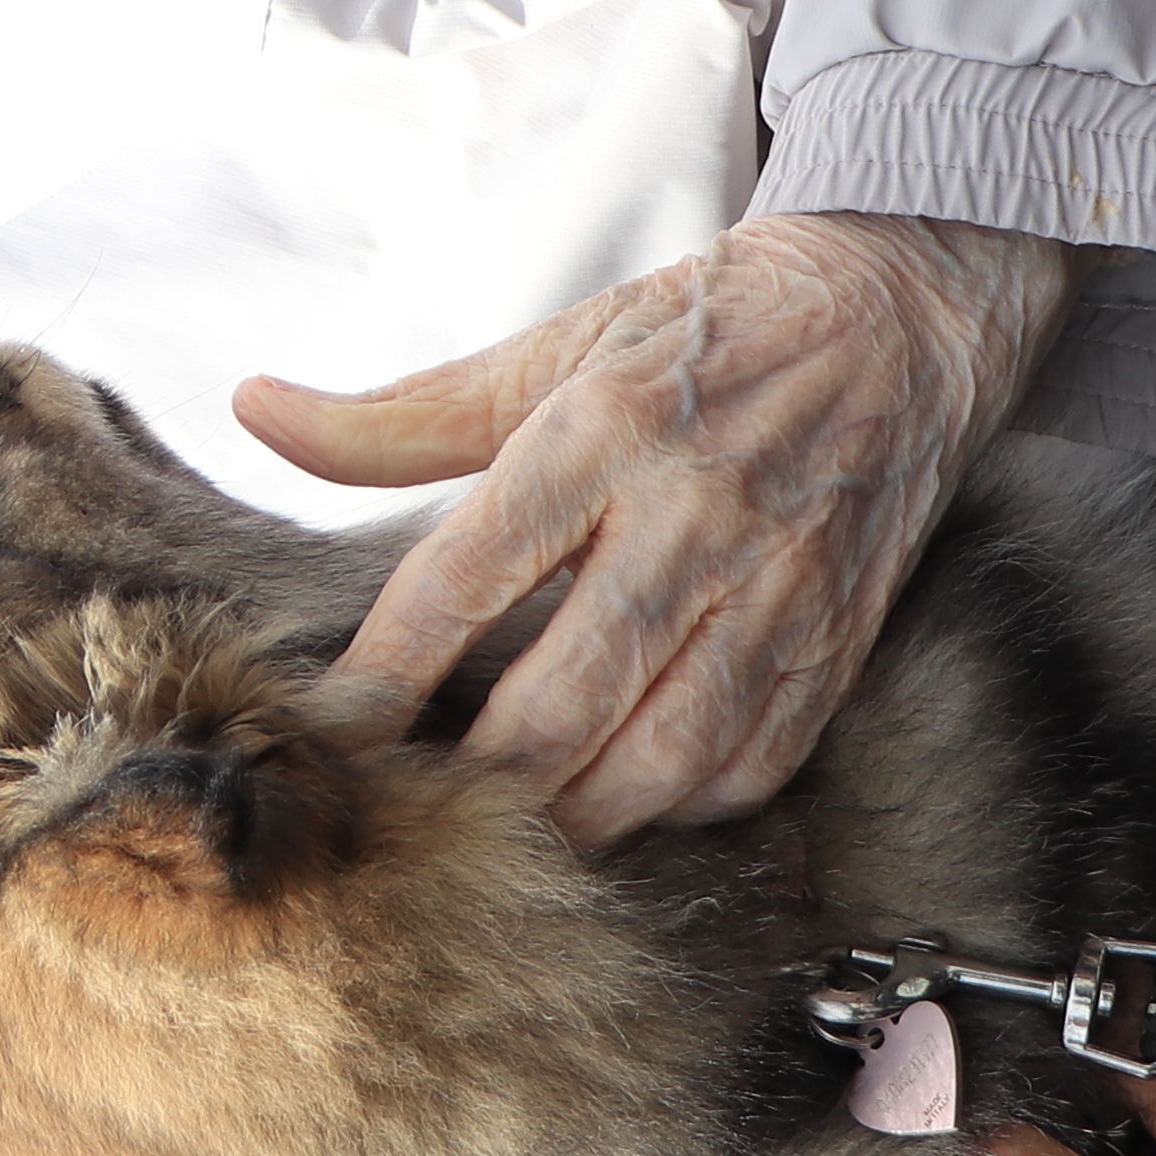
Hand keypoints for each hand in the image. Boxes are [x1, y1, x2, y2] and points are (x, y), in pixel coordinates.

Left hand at [237, 212, 1075, 843]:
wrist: (901, 317)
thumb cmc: (704, 335)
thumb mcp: (553, 346)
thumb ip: (402, 414)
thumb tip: (254, 409)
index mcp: (605, 429)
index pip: (464, 577)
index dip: (383, 675)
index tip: (328, 735)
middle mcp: (693, 517)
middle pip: (560, 700)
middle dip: (471, 780)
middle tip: (404, 814)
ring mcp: (776, 593)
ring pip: (656, 759)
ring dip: (566, 818)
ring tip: (497, 838)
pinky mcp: (833, 647)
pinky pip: (745, 768)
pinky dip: (668, 809)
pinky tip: (614, 805)